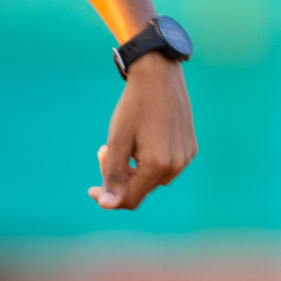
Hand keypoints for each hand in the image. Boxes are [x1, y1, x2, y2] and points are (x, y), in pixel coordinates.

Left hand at [88, 53, 195, 209]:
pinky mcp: (189, 147)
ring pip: (152, 176)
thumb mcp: (118, 140)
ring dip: (134, 167)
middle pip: (140, 187)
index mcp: (157, 166)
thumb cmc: (133, 107)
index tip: (91, 188)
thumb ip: (113, 175)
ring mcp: (185, 157)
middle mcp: (176, 166)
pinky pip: (165, 164)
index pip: (130, 199)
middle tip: (104, 150)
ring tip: (122, 142)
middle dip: (119, 175)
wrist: (158, 75)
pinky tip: (141, 138)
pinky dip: (149, 158)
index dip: (109, 197)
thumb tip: (106, 205)